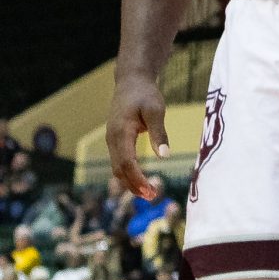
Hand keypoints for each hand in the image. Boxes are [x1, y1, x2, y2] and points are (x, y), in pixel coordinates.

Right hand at [105, 72, 169, 200]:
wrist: (131, 82)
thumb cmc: (145, 94)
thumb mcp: (156, 110)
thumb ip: (159, 133)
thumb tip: (164, 155)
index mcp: (121, 132)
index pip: (126, 162)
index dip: (137, 178)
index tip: (149, 190)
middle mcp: (112, 138)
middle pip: (119, 168)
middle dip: (133, 184)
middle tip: (151, 197)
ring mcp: (112, 140)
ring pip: (117, 167)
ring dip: (130, 181)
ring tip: (148, 193)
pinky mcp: (116, 140)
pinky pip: (119, 161)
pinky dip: (128, 173)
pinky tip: (139, 181)